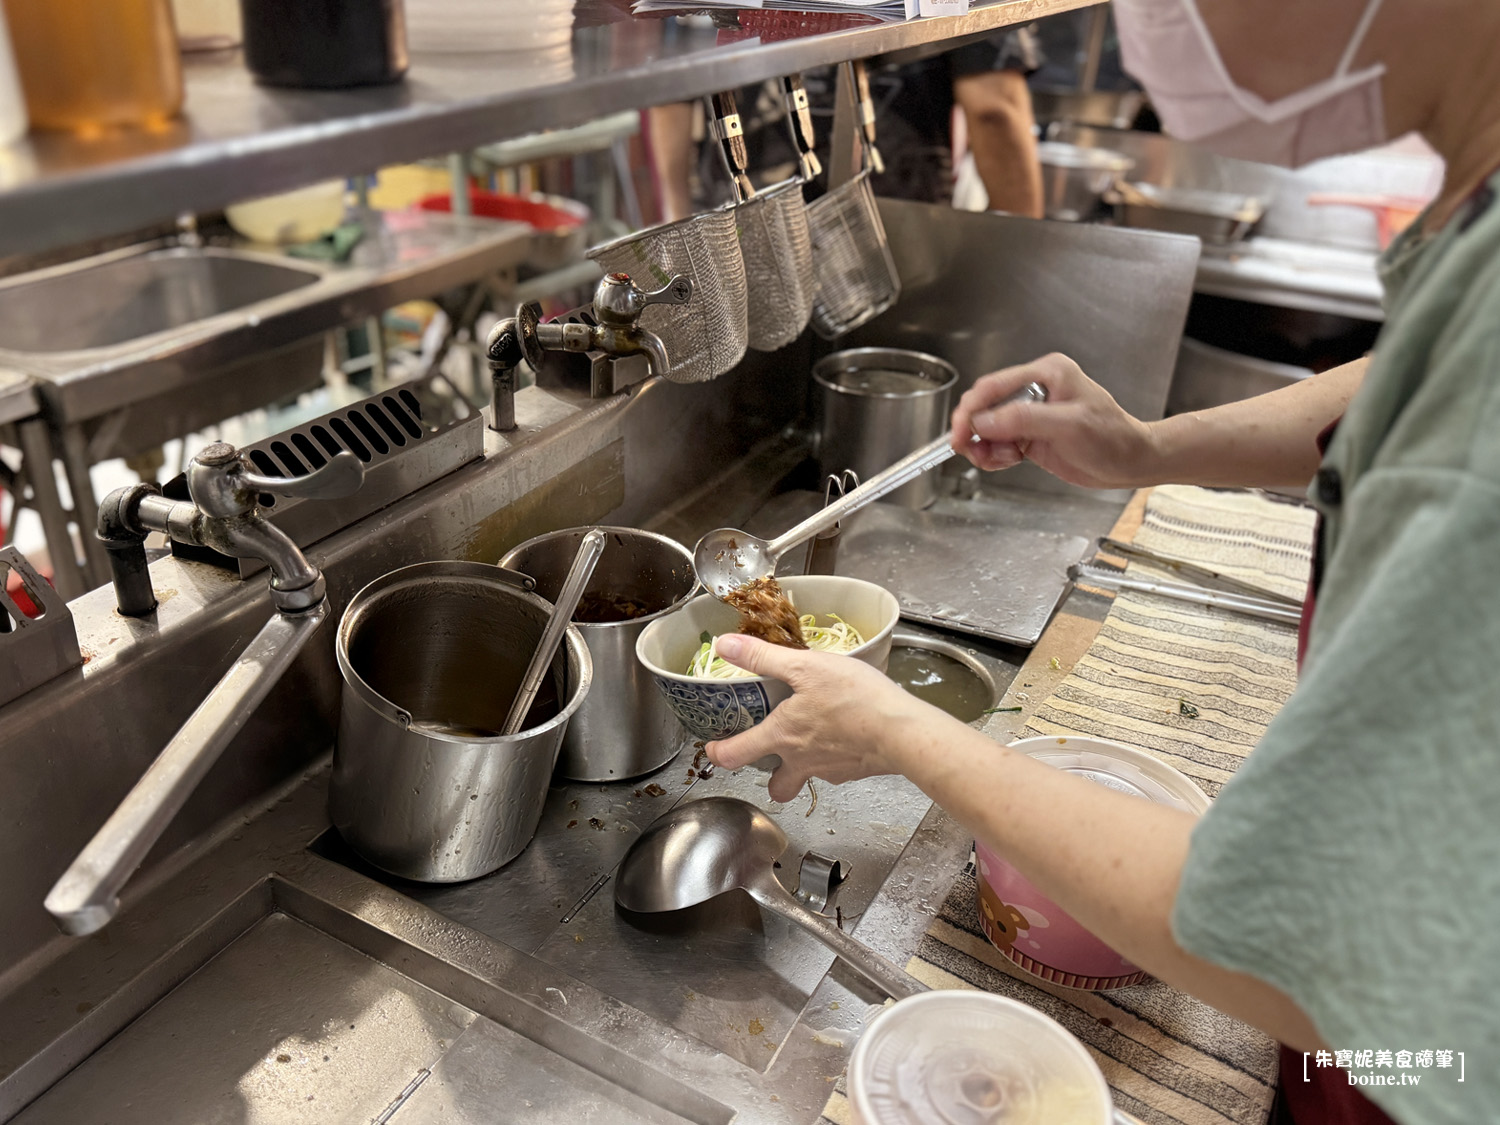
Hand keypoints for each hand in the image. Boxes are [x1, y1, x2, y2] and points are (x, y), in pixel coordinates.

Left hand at [703, 634, 946, 802]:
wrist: (901, 732)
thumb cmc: (854, 699)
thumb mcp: (805, 667)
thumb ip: (764, 658)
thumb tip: (724, 645)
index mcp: (782, 736)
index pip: (736, 755)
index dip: (719, 754)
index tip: (713, 749)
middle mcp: (801, 761)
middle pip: (776, 787)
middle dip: (769, 777)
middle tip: (770, 757)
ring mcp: (829, 771)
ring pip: (807, 778)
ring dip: (803, 765)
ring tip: (813, 738)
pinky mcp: (855, 771)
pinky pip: (836, 769)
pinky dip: (836, 755)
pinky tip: (847, 733)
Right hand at [950, 353, 1157, 488]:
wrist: (1131, 462)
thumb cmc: (1113, 438)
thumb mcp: (1068, 425)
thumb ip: (1023, 420)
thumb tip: (983, 422)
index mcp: (1047, 373)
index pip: (994, 386)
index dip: (971, 410)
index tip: (959, 432)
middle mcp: (1036, 388)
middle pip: (986, 406)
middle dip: (974, 430)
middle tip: (968, 450)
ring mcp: (1032, 412)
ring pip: (988, 427)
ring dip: (984, 446)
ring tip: (998, 460)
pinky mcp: (1030, 434)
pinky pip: (998, 442)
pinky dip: (993, 454)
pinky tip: (1005, 462)